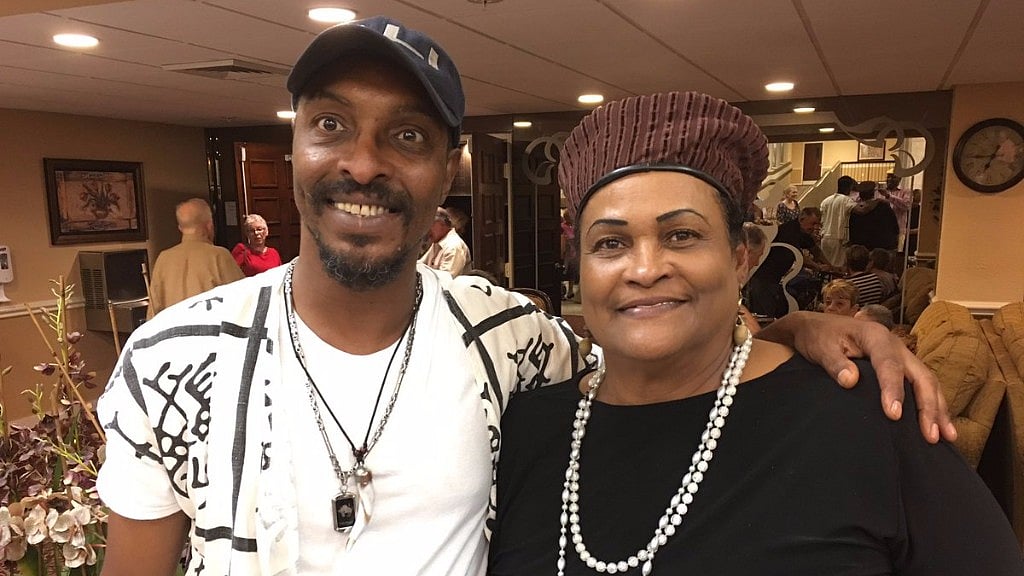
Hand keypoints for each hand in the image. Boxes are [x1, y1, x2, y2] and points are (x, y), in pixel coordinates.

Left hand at [756, 311, 956, 442]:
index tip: (894, 415)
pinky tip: (938, 425)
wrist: (816, 326)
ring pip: (927, 381)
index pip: (889, 365)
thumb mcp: (820, 347)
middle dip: (928, 406)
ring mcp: (901, 355)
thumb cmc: (818, 337)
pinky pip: (921, 384)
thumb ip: (834, 363)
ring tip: (946, 436)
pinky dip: (932, 404)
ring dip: (937, 408)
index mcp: (875, 337)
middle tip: (931, 435)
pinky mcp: (900, 366)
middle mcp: (895, 345)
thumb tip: (850, 381)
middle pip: (920, 375)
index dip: (893, 390)